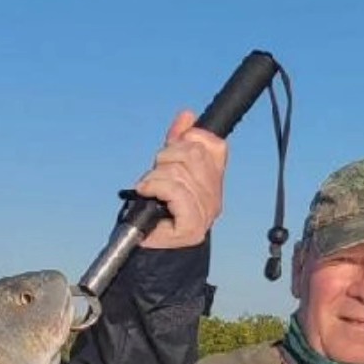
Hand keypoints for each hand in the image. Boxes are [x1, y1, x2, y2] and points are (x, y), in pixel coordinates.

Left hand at [131, 110, 227, 249]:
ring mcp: (206, 211)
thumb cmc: (157, 212)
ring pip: (180, 172)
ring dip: (155, 177)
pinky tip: (147, 193)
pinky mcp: (193, 226)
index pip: (214, 144)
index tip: (170, 152)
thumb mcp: (167, 168)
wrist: (148, 249)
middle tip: (154, 175)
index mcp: (215, 179)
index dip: (188, 140)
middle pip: (194, 154)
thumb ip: (178, 142)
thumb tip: (187, 114)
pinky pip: (175, 192)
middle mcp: (215, 195)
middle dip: (166, 158)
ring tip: (149, 189)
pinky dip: (156, 188)